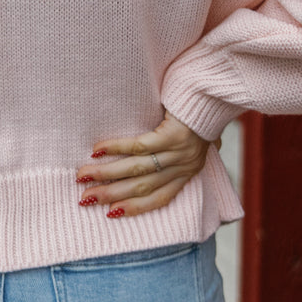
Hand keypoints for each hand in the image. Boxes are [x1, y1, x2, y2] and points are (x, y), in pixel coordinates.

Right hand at [75, 112, 214, 218]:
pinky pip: (139, 146)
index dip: (135, 207)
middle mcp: (183, 166)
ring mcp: (177, 152)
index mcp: (189, 170)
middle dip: (111, 194)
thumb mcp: (208, 135)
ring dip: (106, 175)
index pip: (160, 198)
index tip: (111, 212)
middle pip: (142, 187)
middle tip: (84, 199)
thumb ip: (200, 144)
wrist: (218, 89)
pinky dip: (116, 148)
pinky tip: (96, 150)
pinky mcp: (172, 135)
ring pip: (136, 169)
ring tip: (83, 177)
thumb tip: (208, 145)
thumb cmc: (208, 109)